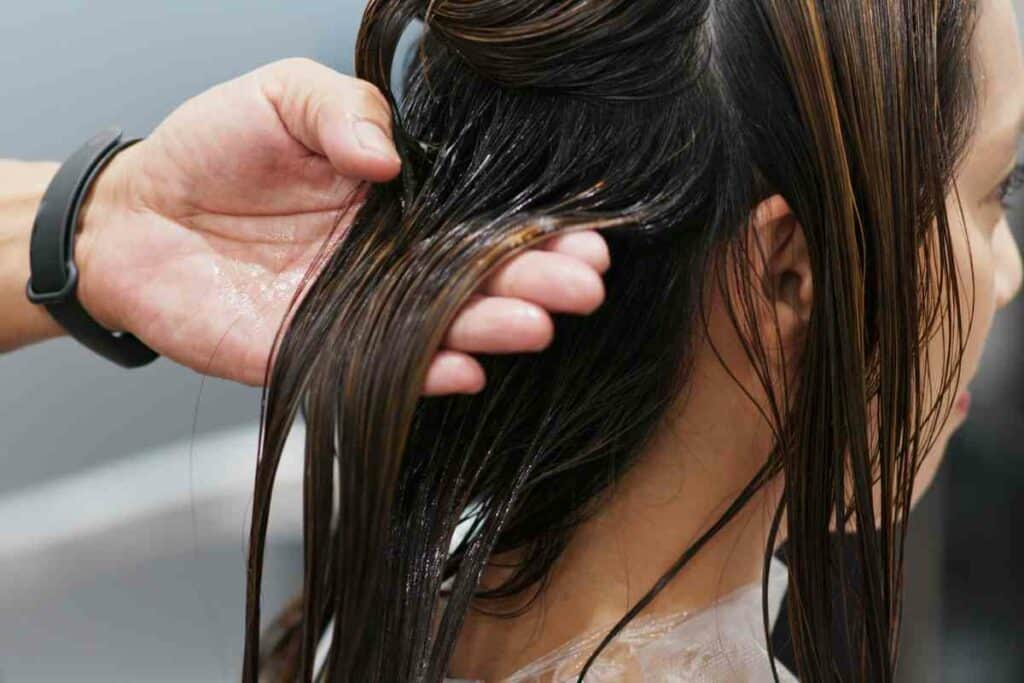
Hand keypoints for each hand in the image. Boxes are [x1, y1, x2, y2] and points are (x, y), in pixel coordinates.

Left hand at [74, 58, 609, 392]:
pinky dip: (422, 376)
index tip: (581, 233)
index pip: (481, 217)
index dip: (533, 226)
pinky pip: (381, 372)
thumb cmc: (210, 148)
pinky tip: (464, 369)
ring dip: (492, 329)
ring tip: (536, 323)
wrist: (134, 216)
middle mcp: (394, 264)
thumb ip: (342, 111)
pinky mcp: (319, 358)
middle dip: (534, 282)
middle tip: (581, 286)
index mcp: (399, 202)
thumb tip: (393, 159)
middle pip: (476, 277)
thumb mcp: (282, 97)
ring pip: (441, 328)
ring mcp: (362, 315)